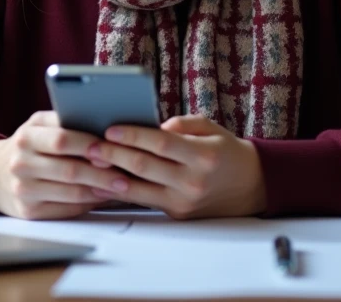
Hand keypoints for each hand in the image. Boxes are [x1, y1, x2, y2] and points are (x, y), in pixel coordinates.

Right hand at [0, 111, 131, 219]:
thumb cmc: (28, 145)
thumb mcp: (38, 125)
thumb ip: (64, 121)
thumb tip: (103, 124)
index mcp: (26, 137)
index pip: (61, 140)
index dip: (88, 144)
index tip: (113, 147)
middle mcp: (21, 164)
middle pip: (70, 170)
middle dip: (102, 173)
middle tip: (125, 174)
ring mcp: (24, 190)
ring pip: (71, 192)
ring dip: (100, 190)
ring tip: (121, 186)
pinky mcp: (29, 212)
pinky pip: (66, 208)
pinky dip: (89, 203)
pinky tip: (103, 196)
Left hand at [87, 114, 266, 218]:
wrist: (251, 185)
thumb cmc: (225, 151)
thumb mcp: (211, 128)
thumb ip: (182, 124)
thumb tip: (152, 127)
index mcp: (202, 155)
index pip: (160, 144)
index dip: (132, 136)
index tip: (109, 129)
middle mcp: (192, 181)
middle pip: (144, 167)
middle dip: (113, 155)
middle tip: (89, 145)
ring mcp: (183, 202)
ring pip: (139, 189)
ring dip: (110, 177)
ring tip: (89, 165)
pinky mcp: (177, 214)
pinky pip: (144, 201)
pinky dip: (121, 193)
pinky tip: (103, 183)